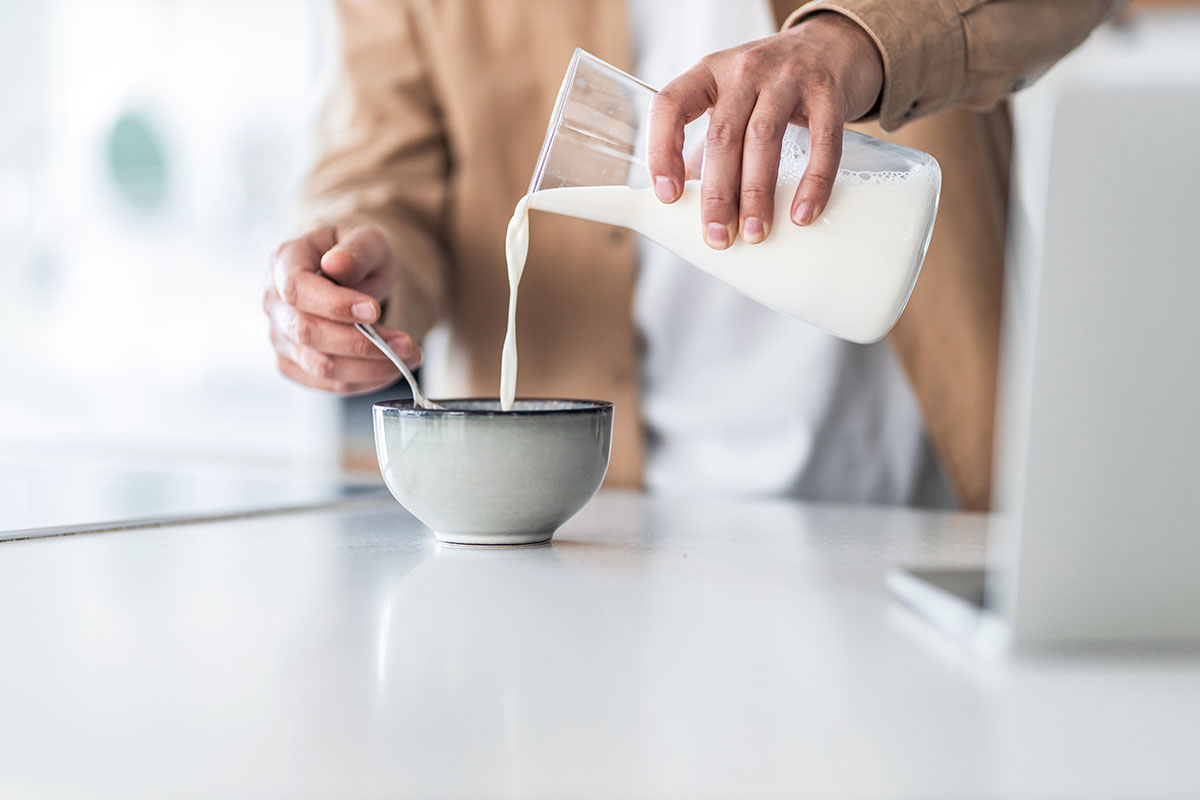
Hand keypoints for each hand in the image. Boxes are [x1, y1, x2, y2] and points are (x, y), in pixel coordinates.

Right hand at [263, 225, 421, 394]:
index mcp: (284, 262)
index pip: (297, 289)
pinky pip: (326, 383)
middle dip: (362, 343)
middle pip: (307, 333)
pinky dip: (363, 381)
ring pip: (320, 365)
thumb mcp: (366, 240)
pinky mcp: (294, 363)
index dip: (334, 305)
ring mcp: (280, 336)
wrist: (349, 275)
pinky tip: (390, 369)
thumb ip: (356, 249)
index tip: (375, 310)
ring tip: (409, 356)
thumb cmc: (356, 256)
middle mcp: (275, 302)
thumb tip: (337, 264)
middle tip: (407, 344)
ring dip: (370, 367)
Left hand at [646, 12, 882, 247]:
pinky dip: (812, 182)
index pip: (670, 105)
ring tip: (754, 232)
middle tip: (717, 236)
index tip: (668, 196)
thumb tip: (687, 200)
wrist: (833, 43)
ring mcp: (788, 77)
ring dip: (756, 193)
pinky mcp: (828, 92)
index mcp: (709, 73)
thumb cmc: (772, 83)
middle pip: (722, 135)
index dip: (662, 150)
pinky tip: (802, 214)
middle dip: (718, 194)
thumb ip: (710, 143)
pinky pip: (822, 142)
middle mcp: (744, 70)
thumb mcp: (732, 98)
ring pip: (764, 139)